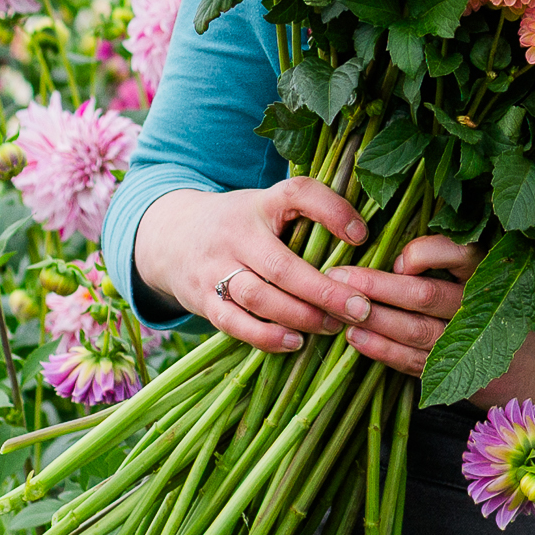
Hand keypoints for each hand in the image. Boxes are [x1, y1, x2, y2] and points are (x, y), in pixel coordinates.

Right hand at [133, 182, 374, 353]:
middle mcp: (235, 234)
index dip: (333, 211)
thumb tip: (366, 236)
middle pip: (282, 266)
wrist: (169, 236)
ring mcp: (214, 269)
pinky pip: (235, 323)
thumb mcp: (267, 205)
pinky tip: (296, 341)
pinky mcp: (202, 300)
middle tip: (362, 308)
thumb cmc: (240, 223)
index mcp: (261, 203)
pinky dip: (266, 336)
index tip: (362, 235)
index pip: (298, 193)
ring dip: (301, 316)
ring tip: (335, 326)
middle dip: (325, 291)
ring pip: (260, 297)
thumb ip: (307, 214)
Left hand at [328, 245, 534, 421]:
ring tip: (338, 308)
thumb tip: (399, 257)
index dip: (422, 254)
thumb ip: (454, 261)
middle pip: (425, 295)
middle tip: (336, 277)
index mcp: (494, 273)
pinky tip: (356, 340)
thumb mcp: (497, 274)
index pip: (457, 255)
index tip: (395, 258)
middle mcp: (484, 307)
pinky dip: (382, 351)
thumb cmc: (511, 308)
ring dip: (373, 320)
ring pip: (415, 331)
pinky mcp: (463, 377)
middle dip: (376, 287)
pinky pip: (414, 362)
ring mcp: (474, 345)